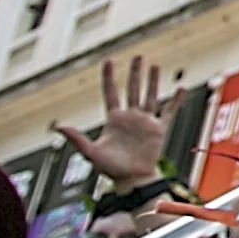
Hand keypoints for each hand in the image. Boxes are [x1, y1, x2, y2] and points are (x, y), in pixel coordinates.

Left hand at [57, 55, 181, 193]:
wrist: (131, 181)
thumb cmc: (110, 169)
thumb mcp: (90, 152)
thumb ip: (76, 138)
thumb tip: (58, 126)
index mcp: (113, 120)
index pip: (111, 93)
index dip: (109, 77)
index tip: (109, 61)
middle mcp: (130, 117)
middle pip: (133, 89)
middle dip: (135, 73)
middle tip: (138, 56)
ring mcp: (145, 122)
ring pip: (150, 96)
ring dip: (152, 81)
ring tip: (154, 66)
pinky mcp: (158, 130)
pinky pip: (168, 112)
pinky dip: (175, 100)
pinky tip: (181, 88)